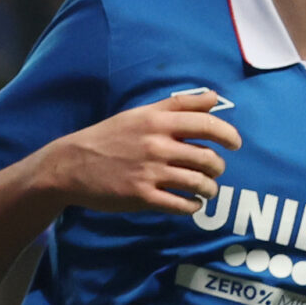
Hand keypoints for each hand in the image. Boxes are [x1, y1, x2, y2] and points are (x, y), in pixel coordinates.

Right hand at [23, 90, 239, 214]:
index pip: (206, 124)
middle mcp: (157, 145)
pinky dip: (193, 206)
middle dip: (218, 167)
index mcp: (157, 121)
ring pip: (198, 183)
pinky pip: (181, 205)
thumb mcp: (140, 114)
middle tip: (215, 170)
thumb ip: (178, 105)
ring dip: (209, 189)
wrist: (70, 165)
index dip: (228, 135)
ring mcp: (150, 172)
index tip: (235, 144)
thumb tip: (214, 98)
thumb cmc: (108, 137)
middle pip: (207, 157)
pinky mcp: (142, 197)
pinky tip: (191, 203)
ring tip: (206, 189)